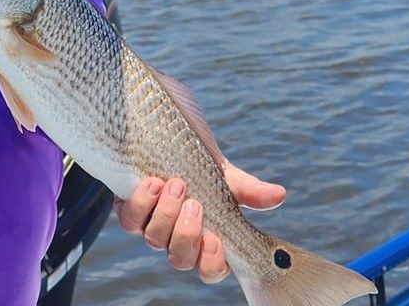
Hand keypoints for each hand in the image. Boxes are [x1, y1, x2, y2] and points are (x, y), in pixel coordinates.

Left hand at [114, 163, 286, 283]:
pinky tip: (152, 182)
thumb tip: (279, 195)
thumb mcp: (225, 175)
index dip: (211, 262)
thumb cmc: (199, 164)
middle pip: (179, 259)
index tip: (216, 239)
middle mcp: (176, 239)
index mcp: (205, 239)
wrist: (165, 137)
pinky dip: (141, 202)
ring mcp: (151, 226)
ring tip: (176, 185)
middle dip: (186, 234)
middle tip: (195, 204)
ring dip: (165, 214)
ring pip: (154, 239)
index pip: (210, 270)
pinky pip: (129, 219)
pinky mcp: (128, 209)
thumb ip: (249, 189)